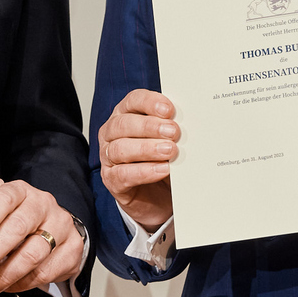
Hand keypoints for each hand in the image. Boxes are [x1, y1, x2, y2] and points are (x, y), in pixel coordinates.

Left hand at [0, 182, 84, 294]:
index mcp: (21, 191)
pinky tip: (10, 285)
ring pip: (33, 253)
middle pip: (18, 228)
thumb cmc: (16, 220)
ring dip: (7, 274)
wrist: (55, 230)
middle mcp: (43, 204)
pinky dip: (24, 283)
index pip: (4, 199)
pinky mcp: (72, 248)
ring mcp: (61, 225)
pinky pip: (46, 271)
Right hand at [96, 89, 176, 230]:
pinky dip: (144, 172)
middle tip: (173, 132)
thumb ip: (172, 128)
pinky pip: (122, 174)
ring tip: (170, 151)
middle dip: (149, 126)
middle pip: (123, 124)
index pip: (133, 101)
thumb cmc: (160, 158)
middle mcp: (112, 133)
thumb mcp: (167, 139)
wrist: (156, 195)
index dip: (150, 103)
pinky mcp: (111, 180)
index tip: (169, 110)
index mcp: (125, 114)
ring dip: (147, 149)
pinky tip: (162, 170)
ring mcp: (108, 157)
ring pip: (120, 148)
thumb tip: (188, 121)